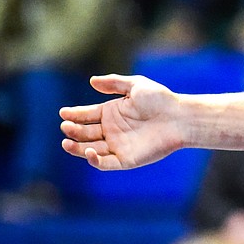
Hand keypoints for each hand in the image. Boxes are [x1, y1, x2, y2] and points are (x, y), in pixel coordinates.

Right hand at [59, 75, 183, 169]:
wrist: (180, 118)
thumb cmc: (161, 99)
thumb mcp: (136, 85)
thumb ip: (114, 83)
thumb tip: (92, 81)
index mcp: (112, 113)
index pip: (86, 115)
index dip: (74, 115)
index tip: (64, 113)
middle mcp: (112, 130)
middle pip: (85, 133)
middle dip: (73, 130)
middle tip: (66, 126)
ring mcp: (118, 146)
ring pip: (90, 150)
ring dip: (77, 148)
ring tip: (66, 141)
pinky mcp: (126, 159)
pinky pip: (105, 163)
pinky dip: (94, 160)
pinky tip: (88, 152)